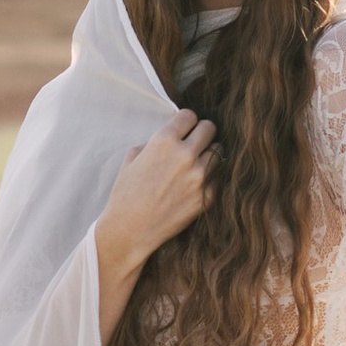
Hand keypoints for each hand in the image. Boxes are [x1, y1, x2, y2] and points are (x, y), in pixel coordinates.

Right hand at [95, 111, 213, 342]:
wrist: (130, 231)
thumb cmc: (126, 194)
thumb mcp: (132, 159)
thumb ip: (153, 142)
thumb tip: (171, 136)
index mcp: (164, 141)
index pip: (190, 115)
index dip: (185, 121)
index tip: (183, 128)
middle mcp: (185, 155)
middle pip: (210, 128)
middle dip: (202, 133)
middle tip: (195, 142)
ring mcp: (199, 177)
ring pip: (218, 152)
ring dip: (208, 154)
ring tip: (196, 164)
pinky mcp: (207, 197)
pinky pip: (218, 177)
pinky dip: (210, 178)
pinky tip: (196, 184)